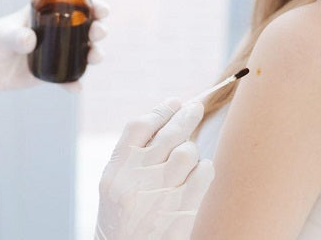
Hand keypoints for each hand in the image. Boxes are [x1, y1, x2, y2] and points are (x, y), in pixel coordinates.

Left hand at [0, 2, 108, 121]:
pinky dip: (73, 83)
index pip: (72, 5)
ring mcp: (50, 53)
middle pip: (84, 28)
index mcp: (41, 14)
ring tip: (95, 57)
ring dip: (93, 54)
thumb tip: (30, 41)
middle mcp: (51, 32)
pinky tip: (77, 87)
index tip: (102, 9)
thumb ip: (13, 36)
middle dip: (98, 30)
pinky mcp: (44, 74)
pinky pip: (65, 78)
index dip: (92, 5)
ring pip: (80, 52)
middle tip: (98, 34)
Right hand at [95, 99, 214, 239]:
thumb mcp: (114, 185)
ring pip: (188, 151)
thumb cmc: (121, 218)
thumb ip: (133, 156)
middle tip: (195, 107)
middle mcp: (138, 178)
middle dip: (185, 116)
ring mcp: (162, 193)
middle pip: (168, 134)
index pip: (139, 127)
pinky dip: (205, 168)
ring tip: (188, 156)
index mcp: (117, 170)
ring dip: (192, 149)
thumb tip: (163, 122)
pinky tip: (199, 172)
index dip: (159, 110)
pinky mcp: (183, 207)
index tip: (173, 102)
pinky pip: (204, 173)